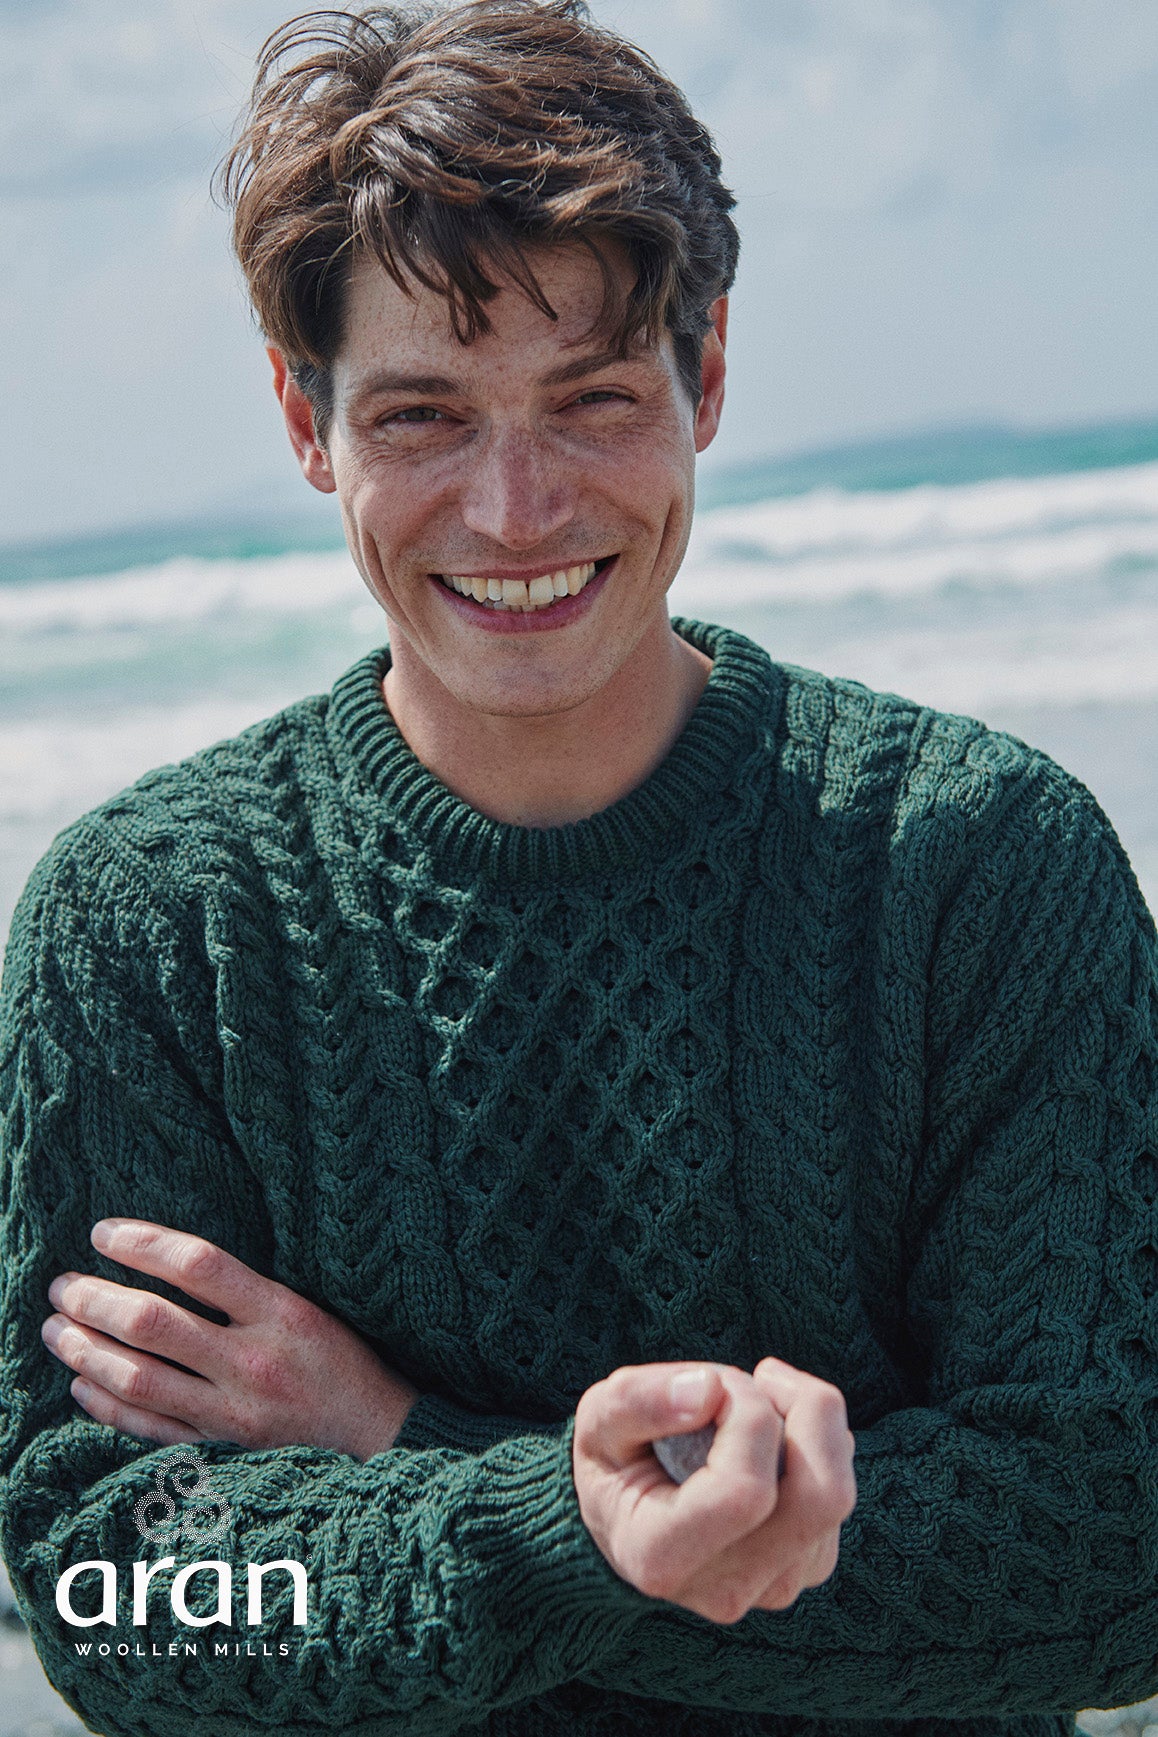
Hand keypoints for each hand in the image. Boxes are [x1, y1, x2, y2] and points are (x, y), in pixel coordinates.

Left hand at [41, 1218, 418, 1460]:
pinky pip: (149, 1430)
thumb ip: (243, 1287)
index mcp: (282, 1312)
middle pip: (155, 1324)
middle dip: (95, 1300)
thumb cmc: (342, 1358)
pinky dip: (107, 1408)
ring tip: (58, 1330)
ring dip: (87, 1352)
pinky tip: (82, 1385)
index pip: (199, 1265)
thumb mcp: (306, 1306)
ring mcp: (235, 1413)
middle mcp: (255, 1362)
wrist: (379, 1435)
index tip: (103, 1232)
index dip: (142, 1244)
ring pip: (140, 1380)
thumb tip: (162, 1261)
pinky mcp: (222, 1451)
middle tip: (62, 1285)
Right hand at [573, 1357, 855, 1624]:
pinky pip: (839, 1493)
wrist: (628, 1513)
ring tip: (755, 1402)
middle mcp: (725, 1590)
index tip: (715, 1382)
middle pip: (820, 1497)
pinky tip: (771, 1435)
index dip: (746, 1414)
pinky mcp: (804, 1570)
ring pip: (838, 1492)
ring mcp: (772, 1586)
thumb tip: (710, 1391)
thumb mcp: (598, 1420)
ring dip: (810, 1422)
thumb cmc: (613, 1460)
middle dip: (807, 1410)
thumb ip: (638, 1401)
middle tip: (761, 1375)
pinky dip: (818, 1445)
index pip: (747, 1490)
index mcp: (661, 1558)